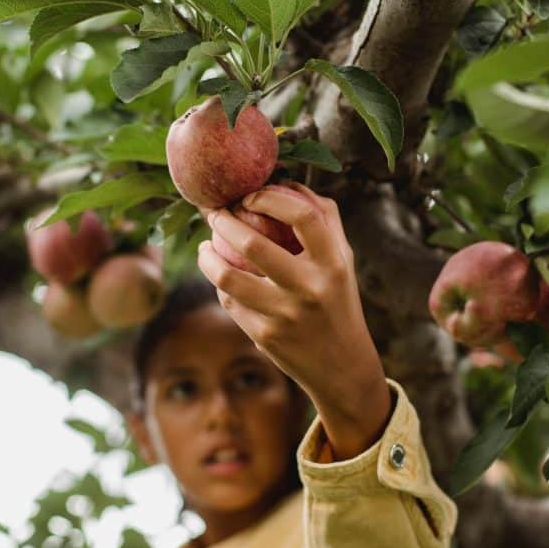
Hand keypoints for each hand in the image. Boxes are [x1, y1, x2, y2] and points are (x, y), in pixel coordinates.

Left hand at [196, 182, 391, 459]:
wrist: (343, 366)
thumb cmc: (338, 299)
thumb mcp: (343, 260)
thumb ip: (323, 219)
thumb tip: (285, 181)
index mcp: (335, 263)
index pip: (303, 215)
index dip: (270, 197)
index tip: (250, 196)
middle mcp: (311, 288)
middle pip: (253, 245)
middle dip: (223, 221)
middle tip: (215, 213)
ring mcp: (286, 315)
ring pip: (229, 278)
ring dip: (207, 256)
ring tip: (205, 247)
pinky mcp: (266, 337)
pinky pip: (230, 302)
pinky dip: (221, 286)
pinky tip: (220, 278)